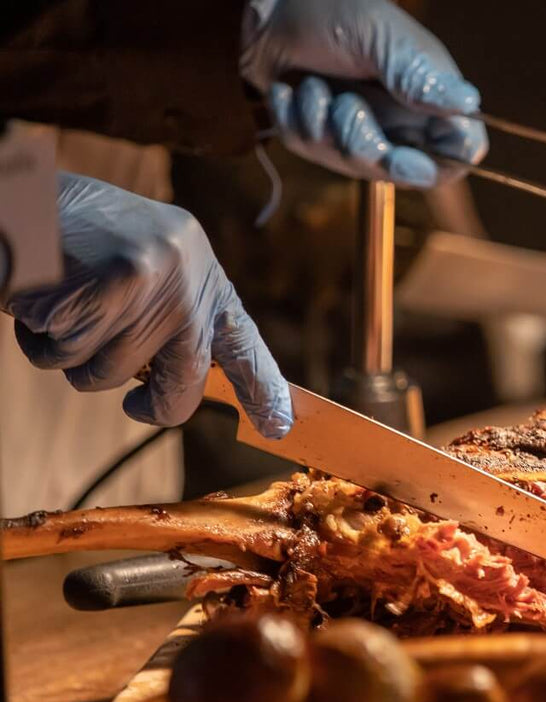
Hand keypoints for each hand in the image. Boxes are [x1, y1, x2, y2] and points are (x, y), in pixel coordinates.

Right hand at [4, 173, 292, 437]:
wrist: (16, 192)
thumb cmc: (73, 238)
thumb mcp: (142, 268)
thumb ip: (166, 316)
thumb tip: (176, 384)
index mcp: (201, 271)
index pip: (241, 341)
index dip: (262, 388)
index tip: (279, 427)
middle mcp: (187, 278)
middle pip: (183, 383)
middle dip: (155, 405)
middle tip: (137, 406)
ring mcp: (150, 286)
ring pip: (106, 375)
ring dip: (70, 355)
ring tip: (58, 304)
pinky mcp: (105, 293)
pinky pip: (62, 355)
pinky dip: (37, 338)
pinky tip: (36, 297)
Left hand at [240, 0, 487, 186]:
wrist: (270, 11)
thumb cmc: (332, 11)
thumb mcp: (379, 38)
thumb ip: (419, 76)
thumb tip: (469, 103)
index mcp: (430, 95)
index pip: (461, 149)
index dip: (441, 163)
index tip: (404, 156)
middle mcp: (403, 120)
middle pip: (404, 171)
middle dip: (366, 145)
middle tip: (346, 106)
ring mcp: (364, 133)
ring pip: (355, 167)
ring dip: (324, 125)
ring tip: (314, 84)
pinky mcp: (326, 140)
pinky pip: (314, 155)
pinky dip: (297, 122)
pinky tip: (294, 91)